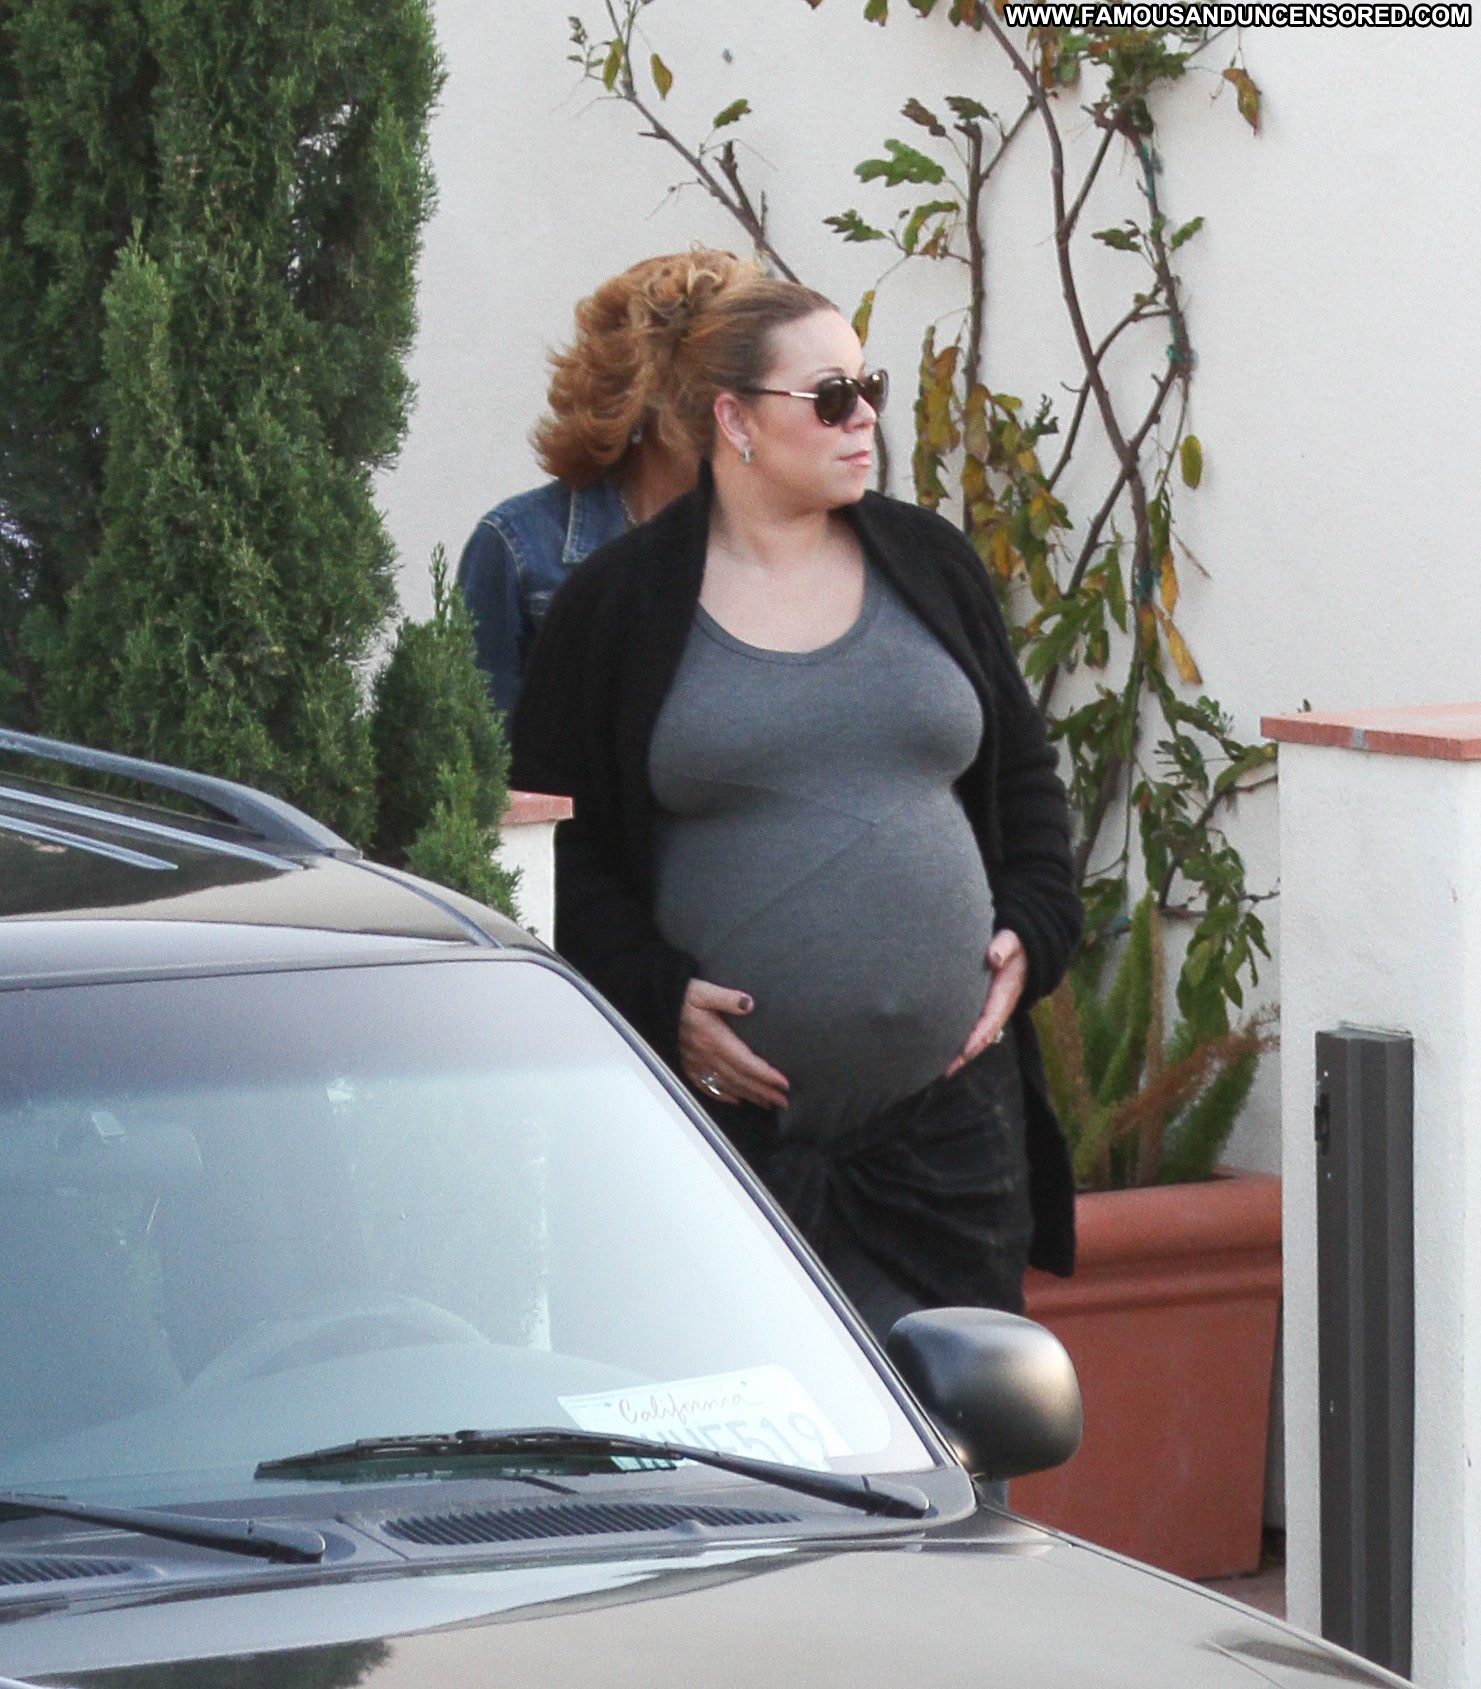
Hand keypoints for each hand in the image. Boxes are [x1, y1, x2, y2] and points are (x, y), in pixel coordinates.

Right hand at [678, 979, 789, 1110]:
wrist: (651, 1005)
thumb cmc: (680, 996)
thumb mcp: (703, 991)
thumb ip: (726, 998)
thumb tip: (749, 1003)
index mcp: (714, 1039)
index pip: (746, 1062)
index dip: (766, 1075)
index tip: (784, 1083)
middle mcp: (707, 1056)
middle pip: (741, 1079)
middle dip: (764, 1092)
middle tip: (785, 1101)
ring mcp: (696, 1064)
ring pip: (728, 1086)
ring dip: (750, 1096)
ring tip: (768, 1104)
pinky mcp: (687, 1066)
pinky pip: (708, 1087)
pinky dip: (724, 1096)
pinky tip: (737, 1100)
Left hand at [944, 929, 1026, 1077]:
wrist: (1022, 949)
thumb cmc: (1015, 945)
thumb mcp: (1012, 941)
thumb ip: (1004, 947)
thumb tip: (993, 957)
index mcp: (1004, 995)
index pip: (990, 1021)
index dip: (977, 1038)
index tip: (964, 1052)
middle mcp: (996, 1008)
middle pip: (980, 1037)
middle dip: (963, 1055)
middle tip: (943, 1070)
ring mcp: (988, 1010)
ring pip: (973, 1036)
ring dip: (958, 1052)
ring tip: (935, 1068)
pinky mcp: (980, 1007)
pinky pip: (969, 1027)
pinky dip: (956, 1040)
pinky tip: (938, 1050)